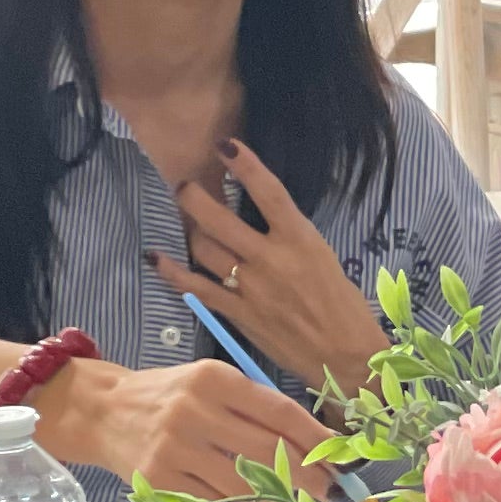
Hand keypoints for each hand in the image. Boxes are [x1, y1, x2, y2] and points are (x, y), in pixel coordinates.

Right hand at [42, 351, 332, 501]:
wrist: (103, 412)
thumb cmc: (170, 396)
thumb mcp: (211, 382)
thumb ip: (255, 406)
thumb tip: (313, 444)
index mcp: (214, 379)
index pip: (279, 413)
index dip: (316, 440)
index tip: (342, 458)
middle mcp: (193, 411)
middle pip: (267, 451)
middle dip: (308, 475)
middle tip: (332, 490)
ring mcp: (173, 448)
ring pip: (244, 482)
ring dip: (279, 495)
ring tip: (297, 499)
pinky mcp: (158, 481)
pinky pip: (214, 500)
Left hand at [153, 140, 389, 394]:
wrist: (345, 356)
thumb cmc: (342, 306)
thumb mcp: (323, 259)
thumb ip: (289, 239)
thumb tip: (259, 221)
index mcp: (302, 240)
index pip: (269, 192)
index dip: (245, 165)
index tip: (225, 145)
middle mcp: (272, 259)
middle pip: (220, 218)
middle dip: (195, 196)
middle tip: (186, 186)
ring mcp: (251, 286)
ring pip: (205, 247)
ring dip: (191, 229)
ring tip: (189, 220)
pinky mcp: (238, 313)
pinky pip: (196, 287)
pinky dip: (172, 271)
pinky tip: (156, 257)